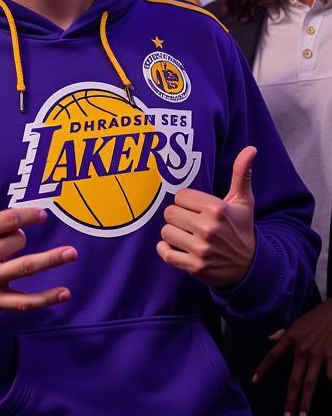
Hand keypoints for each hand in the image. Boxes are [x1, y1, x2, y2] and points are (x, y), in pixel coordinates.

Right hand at [0, 164, 75, 317]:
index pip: (6, 221)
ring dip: (51, 260)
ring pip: (26, 268)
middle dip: (20, 238)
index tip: (41, 214)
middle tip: (14, 239)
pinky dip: (45, 299)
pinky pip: (24, 301)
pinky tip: (65, 293)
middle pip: (16, 242)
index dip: (27, 215)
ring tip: (71, 252)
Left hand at [157, 146, 257, 286]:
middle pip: (169, 213)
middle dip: (178, 217)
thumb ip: (241, 174)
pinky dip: (167, 250)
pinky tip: (178, 247)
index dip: (187, 202)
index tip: (198, 209)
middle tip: (192, 222)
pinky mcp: (194, 266)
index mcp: (217, 209)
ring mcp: (201, 249)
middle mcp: (208, 229)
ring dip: (173, 234)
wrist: (250, 266)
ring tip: (188, 235)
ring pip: (165, 232)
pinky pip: (164, 252)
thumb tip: (250, 148)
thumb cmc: (242, 228)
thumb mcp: (243, 201)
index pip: (180, 196)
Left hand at [253, 300, 331, 415]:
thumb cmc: (317, 318)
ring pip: (310, 383)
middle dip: (289, 400)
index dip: (263, 368)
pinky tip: (327, 399)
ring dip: (306, 402)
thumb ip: (283, 333)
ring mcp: (318, 355)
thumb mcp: (297, 322)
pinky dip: (330, 388)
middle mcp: (302, 350)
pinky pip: (331, 377)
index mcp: (290, 339)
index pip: (272, 355)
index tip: (254, 380)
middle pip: (293, 379)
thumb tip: (270, 338)